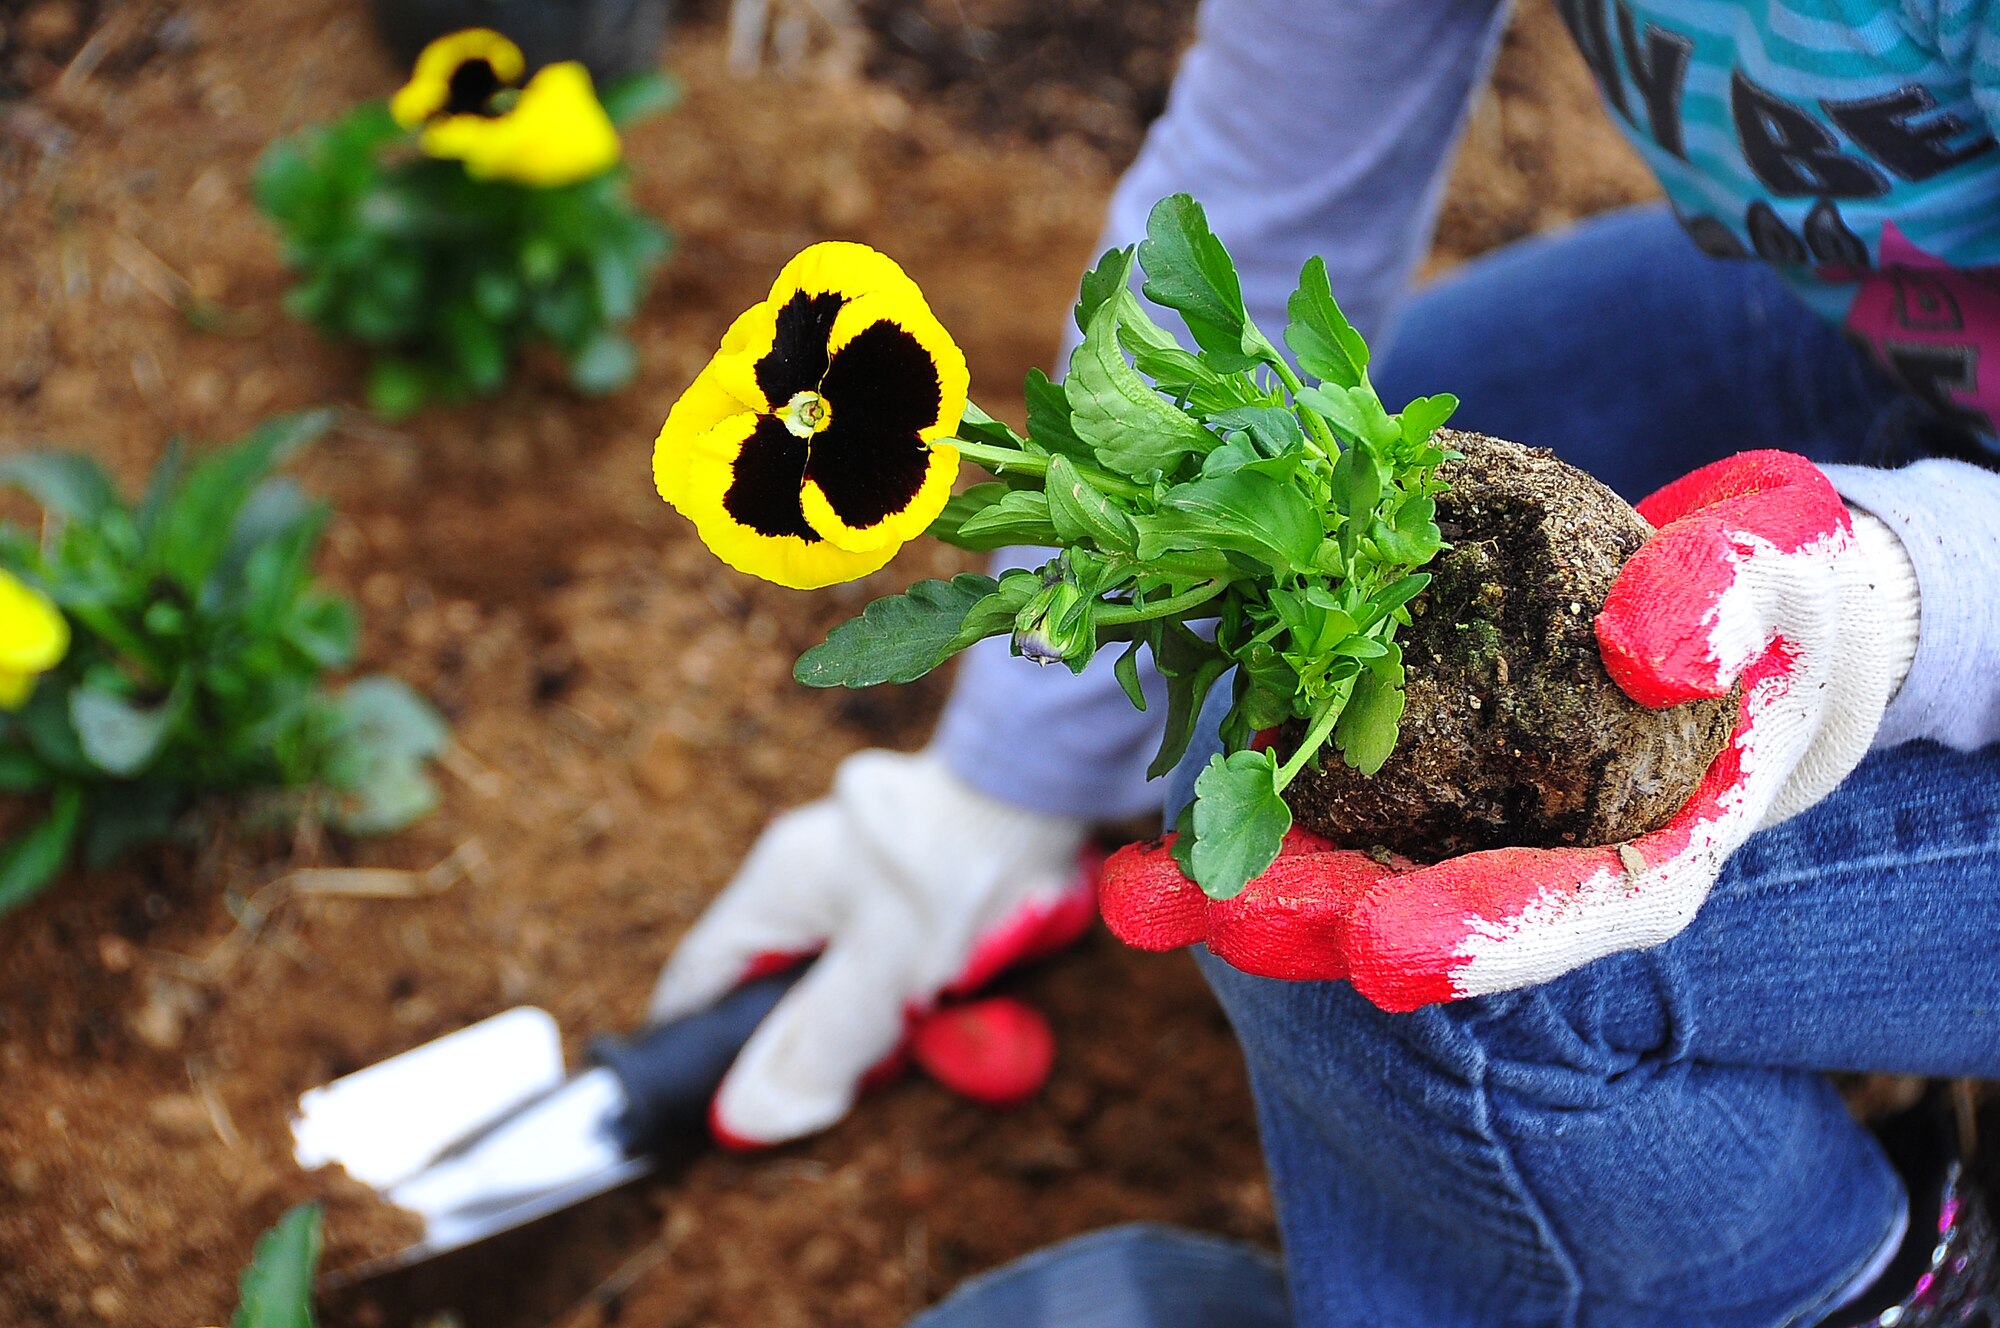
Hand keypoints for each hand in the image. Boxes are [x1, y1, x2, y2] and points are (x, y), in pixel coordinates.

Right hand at [648, 748, 1092, 1145]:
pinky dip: (908, 990)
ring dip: (866, 1017)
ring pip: (835, 973)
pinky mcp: (911, 878)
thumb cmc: (953, 869)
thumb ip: (816, 1047)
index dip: (695, 1045)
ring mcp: (859, 871)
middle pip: (771, 983)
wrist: (1038, 795)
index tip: (713, 1101)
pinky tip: (945, 1008)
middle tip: (836, 1082)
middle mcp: (807, 872)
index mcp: (775, 885)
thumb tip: (750, 1115)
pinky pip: (888, 955)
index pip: (699, 977)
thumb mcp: (878, 972)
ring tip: (908, 1038)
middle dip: (803, 1039)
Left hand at [1103, 452, 1919, 1011]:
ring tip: (1144, 893)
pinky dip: (1237, 807)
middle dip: (1317, 922)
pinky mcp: (1405, 774)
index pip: (1570, 910)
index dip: (1480, 931)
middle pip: (1427, 914)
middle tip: (1216, 917)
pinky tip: (1151, 821)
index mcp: (1647, 850)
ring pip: (1349, 874)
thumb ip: (1729, 601)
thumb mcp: (1777, 574)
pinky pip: (1315, 800)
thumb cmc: (1768, 595)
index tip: (1385, 953)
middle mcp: (1540, 859)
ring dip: (1244, 887)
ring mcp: (1463, 824)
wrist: (1724, 602)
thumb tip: (1656, 646)